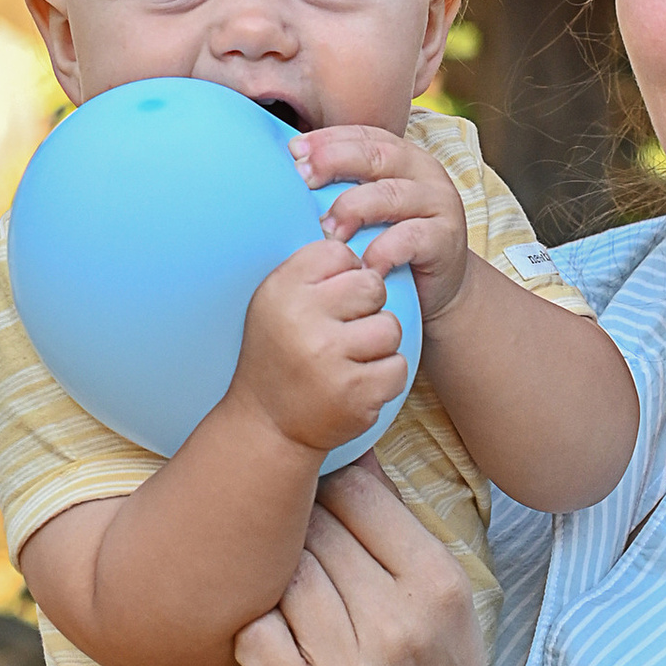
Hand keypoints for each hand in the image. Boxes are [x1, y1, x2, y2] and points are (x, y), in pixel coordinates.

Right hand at [230, 236, 410, 457]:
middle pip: (372, 286)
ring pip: (390, 327)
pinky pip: (398, 367)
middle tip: (345, 330)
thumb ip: (313, 270)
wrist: (267, 425)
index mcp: (282, 289)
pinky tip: (358, 383)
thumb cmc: (279, 355)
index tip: (329, 300)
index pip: (339, 252)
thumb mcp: (277, 302)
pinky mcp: (355, 393)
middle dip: (368, 307)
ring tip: (351, 358)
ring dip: (378, 344)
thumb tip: (360, 239)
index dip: (344, 275)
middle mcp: (303, 320)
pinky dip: (384, 377)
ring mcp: (330, 358)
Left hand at [236, 462, 515, 665]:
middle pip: (313, 530)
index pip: (359, 490)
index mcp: (438, 584)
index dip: (326, 485)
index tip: (313, 496)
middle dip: (292, 529)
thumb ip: (400, 537)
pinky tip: (266, 632)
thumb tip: (349, 452)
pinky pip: (253, 633)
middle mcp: (398, 622)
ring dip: (269, 575)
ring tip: (274, 583)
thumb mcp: (450, 608)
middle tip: (283, 539)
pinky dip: (250, 626)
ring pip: (280, 576)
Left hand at [291, 128, 471, 319]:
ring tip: (327, 230)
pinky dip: (385, 249)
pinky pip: (413, 237)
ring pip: (393, 194)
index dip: (327, 140)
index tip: (293, 152)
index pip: (363, 135)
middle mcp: (422, 171)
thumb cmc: (390, 243)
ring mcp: (438, 202)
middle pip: (376, 155)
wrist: (437, 289)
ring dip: (354, 208)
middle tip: (303, 178)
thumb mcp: (365, 210)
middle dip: (335, 162)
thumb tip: (285, 175)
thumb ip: (338, 188)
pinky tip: (363, 264)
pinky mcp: (447, 238)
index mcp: (400, 155)